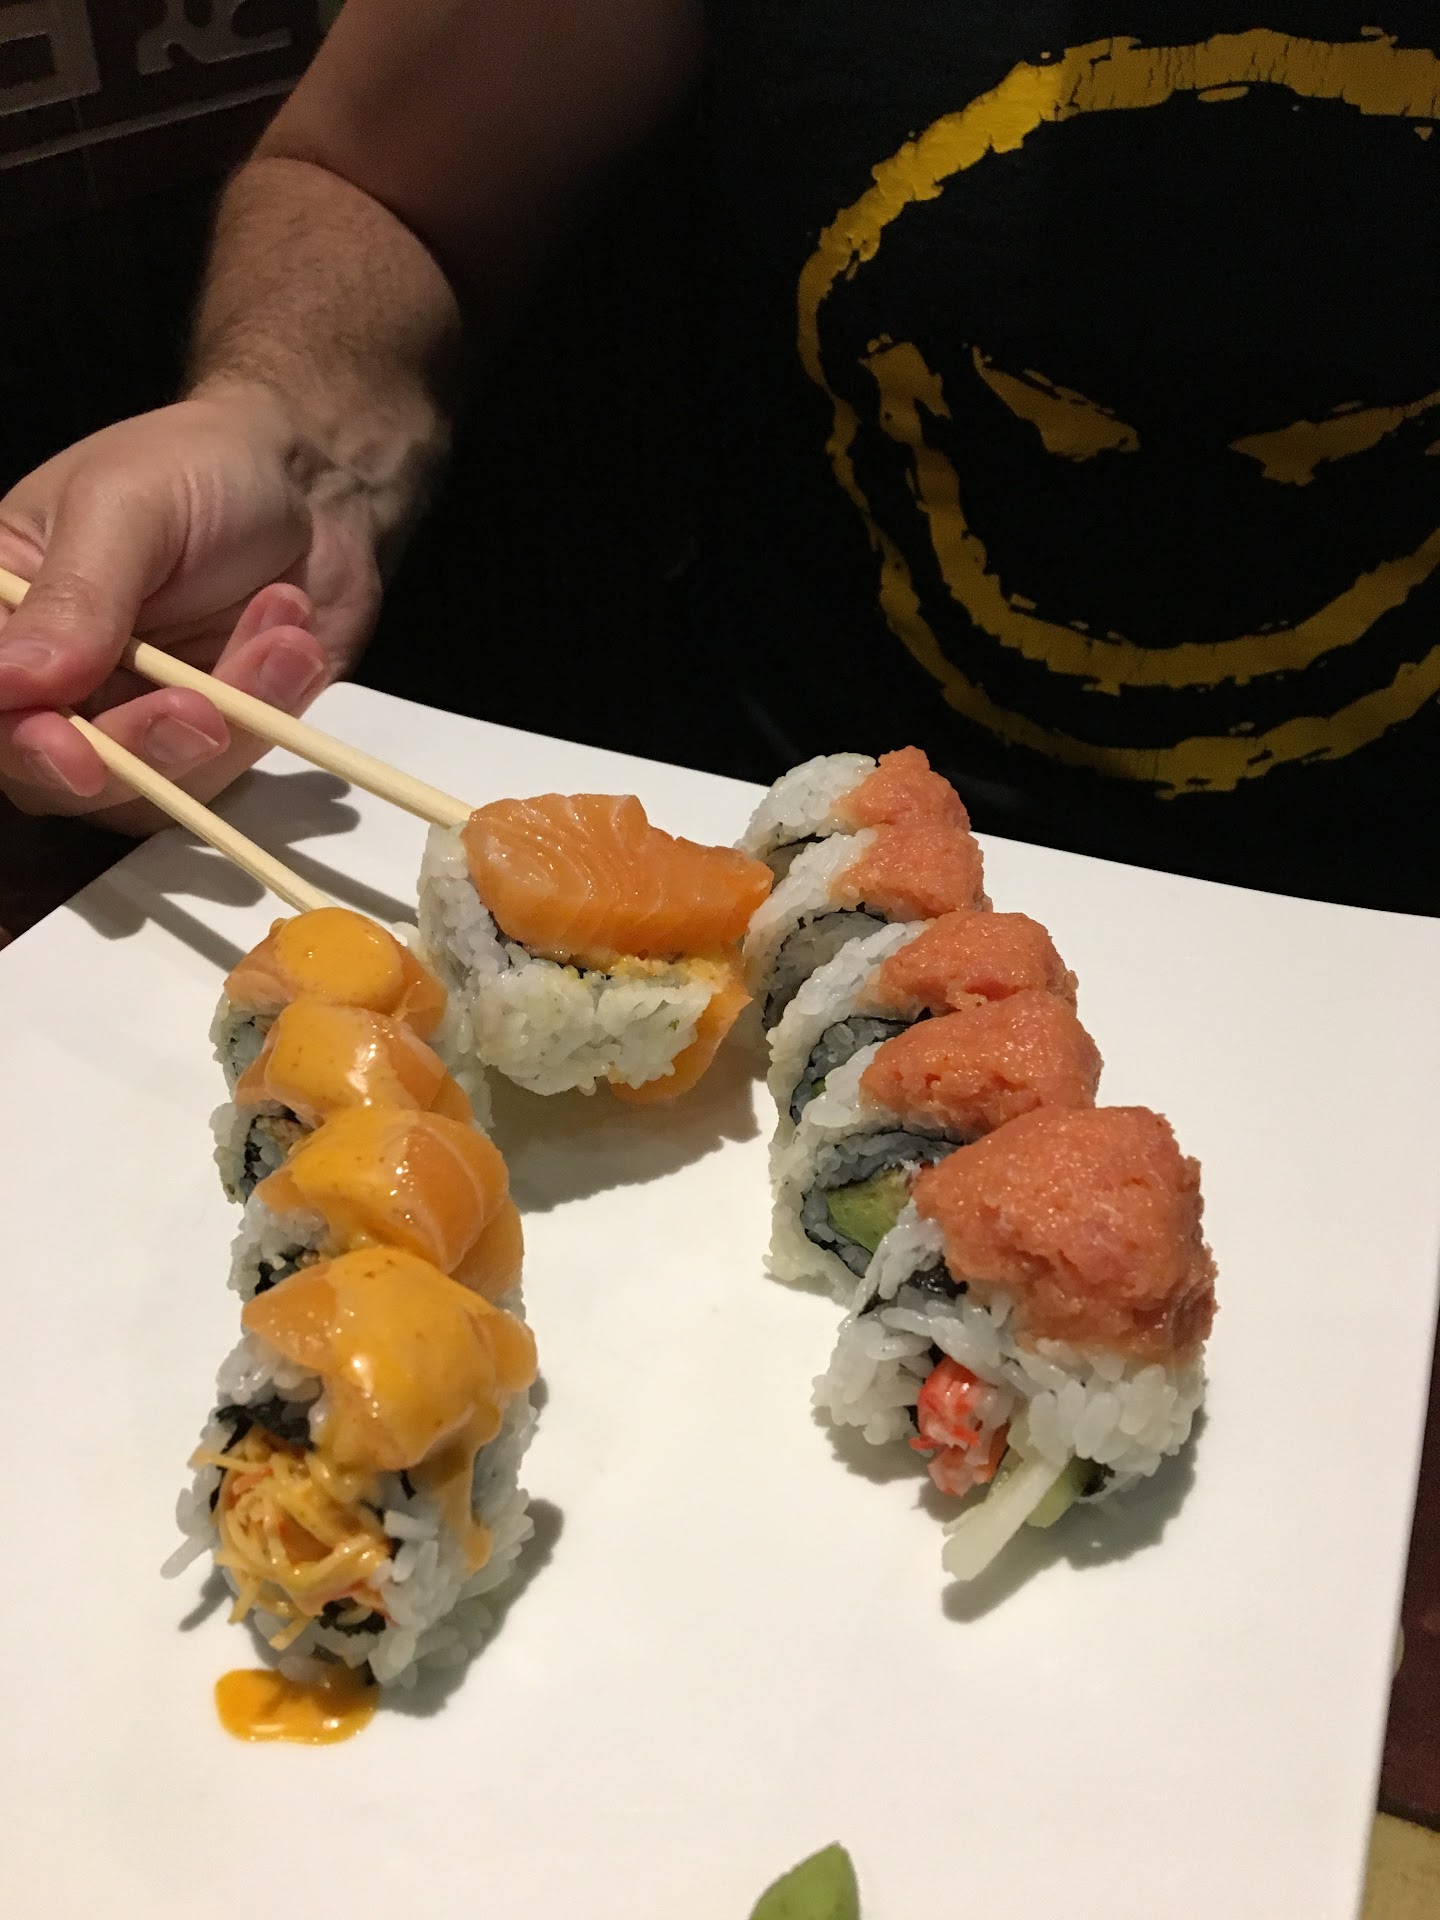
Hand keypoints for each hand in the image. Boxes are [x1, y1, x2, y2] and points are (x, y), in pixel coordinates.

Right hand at [0, 384, 381, 833]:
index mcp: (5, 607)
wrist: (310, 484)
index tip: (73, 753)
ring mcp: (132, 713)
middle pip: (56, 770)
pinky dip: (267, 712)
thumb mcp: (124, 506)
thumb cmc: (197, 467)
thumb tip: (13, 682)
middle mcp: (56, 676)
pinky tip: (291, 643)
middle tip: (202, 714)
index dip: (20, 741)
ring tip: (280, 639)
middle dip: (137, 750)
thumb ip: (75, 595)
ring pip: (151, 784)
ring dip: (226, 724)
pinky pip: (227, 769)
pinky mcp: (208, 736)